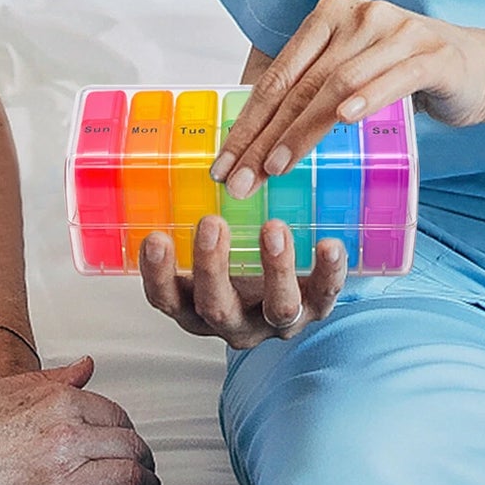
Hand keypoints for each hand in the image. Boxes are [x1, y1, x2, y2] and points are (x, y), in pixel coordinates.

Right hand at [0, 356, 160, 484]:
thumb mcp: (8, 390)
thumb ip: (54, 380)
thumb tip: (85, 367)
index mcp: (58, 404)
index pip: (114, 415)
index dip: (124, 429)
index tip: (126, 440)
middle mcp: (66, 438)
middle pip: (127, 446)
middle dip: (141, 457)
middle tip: (145, 467)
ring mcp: (63, 478)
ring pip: (126, 477)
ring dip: (142, 482)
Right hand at [139, 216, 345, 349]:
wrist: (287, 296)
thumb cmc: (234, 264)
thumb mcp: (207, 248)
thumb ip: (196, 218)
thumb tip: (188, 163)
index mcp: (197, 306)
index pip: (167, 299)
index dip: (158, 275)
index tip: (155, 238)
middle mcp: (235, 321)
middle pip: (216, 306)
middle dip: (212, 266)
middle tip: (212, 223)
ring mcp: (276, 320)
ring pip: (276, 307)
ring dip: (275, 268)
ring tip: (273, 228)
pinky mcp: (315, 309)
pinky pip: (326, 294)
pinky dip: (329, 271)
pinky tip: (329, 245)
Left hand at [212, 0, 484, 199]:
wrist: (481, 68)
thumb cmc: (404, 74)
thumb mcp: (353, 71)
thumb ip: (312, 86)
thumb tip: (254, 136)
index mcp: (330, 15)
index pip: (279, 73)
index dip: (248, 120)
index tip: (224, 164)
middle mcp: (359, 15)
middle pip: (301, 82)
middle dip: (264, 135)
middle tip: (240, 179)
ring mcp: (397, 31)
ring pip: (338, 83)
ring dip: (303, 129)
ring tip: (277, 167)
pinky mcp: (433, 53)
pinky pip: (392, 77)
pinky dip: (366, 98)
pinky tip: (343, 120)